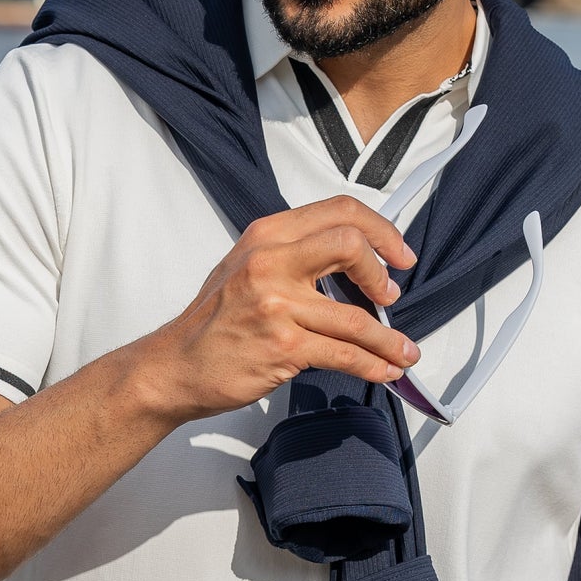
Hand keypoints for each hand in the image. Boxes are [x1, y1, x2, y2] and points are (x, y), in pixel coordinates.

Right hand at [140, 198, 420, 422]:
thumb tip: (353, 257)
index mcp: (266, 235)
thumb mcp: (246, 267)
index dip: (380, 229)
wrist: (175, 366)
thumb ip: (293, 254)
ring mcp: (276, 304)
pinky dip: (374, 364)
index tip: (397, 254)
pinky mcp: (283, 346)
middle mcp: (270, 262)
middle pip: (351, 244)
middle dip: (382, 271)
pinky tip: (385, 369)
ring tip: (404, 350)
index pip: (338, 211)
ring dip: (389, 338)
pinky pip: (345, 354)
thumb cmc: (213, 322)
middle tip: (391, 294)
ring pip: (356, 316)